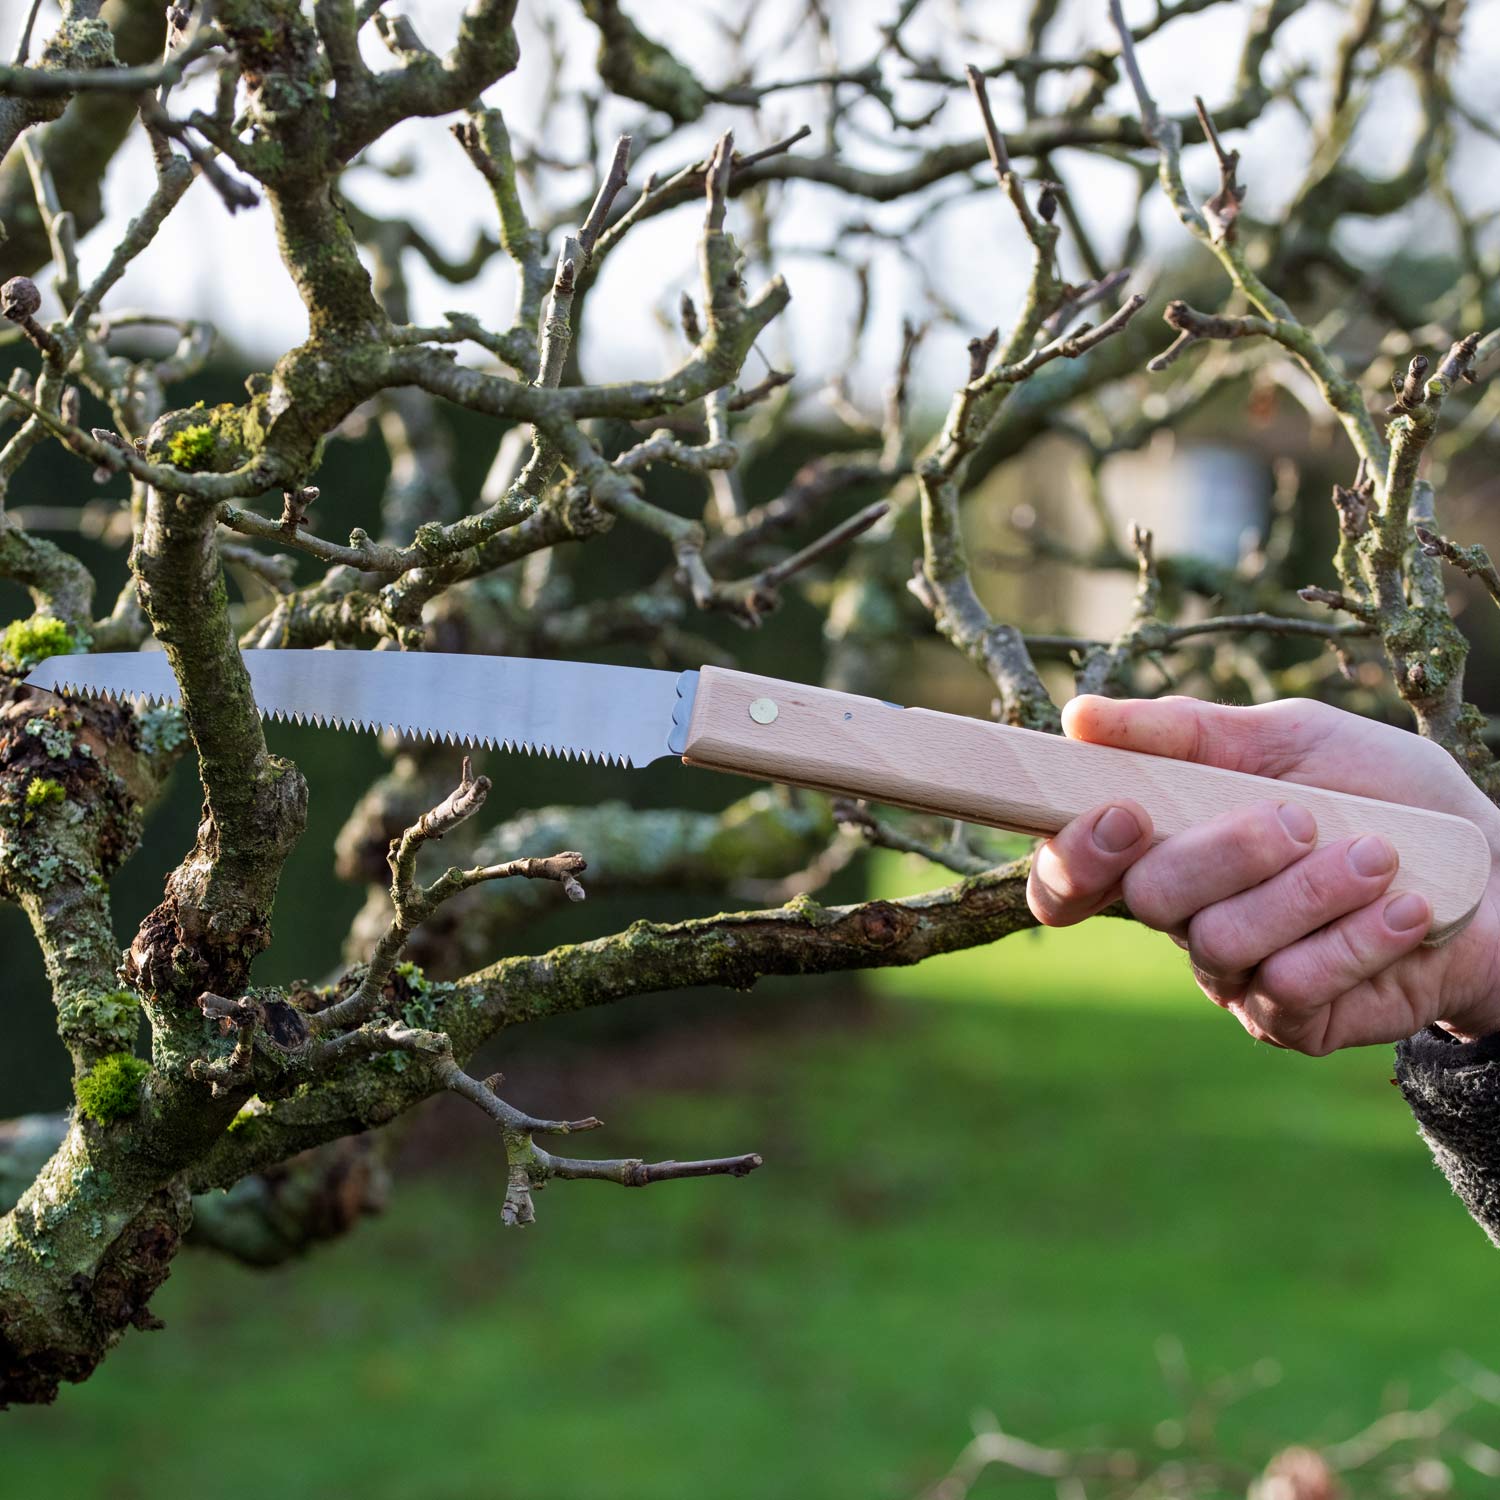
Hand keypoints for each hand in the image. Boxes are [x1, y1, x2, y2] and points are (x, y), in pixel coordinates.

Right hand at [1026, 695, 1499, 1052]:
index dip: (1074, 856)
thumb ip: (1188, 731)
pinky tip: (1406, 910)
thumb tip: (1079, 717)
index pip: (1072, 875)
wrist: (1493, 873)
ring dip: (1309, 892)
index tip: (1124, 815)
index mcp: (1166, 845)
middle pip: (1150, 898)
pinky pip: (1289, 986)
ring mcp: (1232, 975)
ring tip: (1379, 855)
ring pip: (1222, 943)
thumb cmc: (1379, 794)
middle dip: (1225, 853)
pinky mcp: (1289, 1021)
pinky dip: (1354, 940)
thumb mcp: (1291, 738)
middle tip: (1297, 819)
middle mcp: (1184, 915)